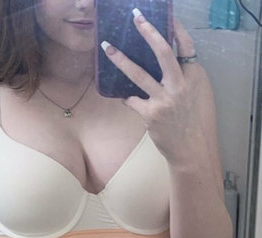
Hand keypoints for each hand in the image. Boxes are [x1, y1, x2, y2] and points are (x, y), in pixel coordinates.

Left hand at [101, 11, 206, 164]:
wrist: (192, 150)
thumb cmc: (197, 123)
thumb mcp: (201, 95)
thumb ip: (187, 78)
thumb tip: (168, 64)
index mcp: (195, 76)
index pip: (186, 45)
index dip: (175, 28)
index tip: (165, 16)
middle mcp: (181, 85)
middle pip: (163, 51)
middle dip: (148, 32)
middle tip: (135, 18)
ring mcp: (164, 99)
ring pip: (139, 73)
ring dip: (120, 59)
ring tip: (107, 48)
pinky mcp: (151, 114)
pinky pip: (132, 100)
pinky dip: (127, 98)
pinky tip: (124, 96)